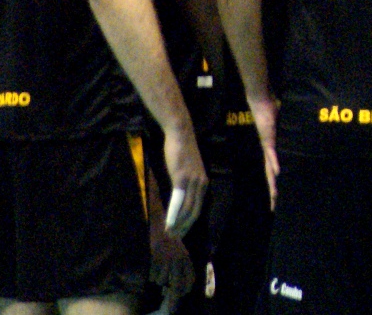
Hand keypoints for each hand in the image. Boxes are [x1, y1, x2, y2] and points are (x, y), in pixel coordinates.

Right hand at [150, 220, 194, 303]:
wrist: (161, 227)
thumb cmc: (170, 241)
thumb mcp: (180, 252)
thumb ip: (181, 267)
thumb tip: (175, 285)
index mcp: (186, 258)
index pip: (190, 279)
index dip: (186, 289)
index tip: (183, 294)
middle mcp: (178, 260)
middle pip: (176, 285)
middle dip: (174, 297)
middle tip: (171, 307)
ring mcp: (166, 260)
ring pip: (161, 281)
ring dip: (158, 280)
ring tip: (158, 272)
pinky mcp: (156, 259)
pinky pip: (152, 275)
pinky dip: (152, 275)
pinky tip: (153, 267)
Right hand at [161, 122, 208, 236]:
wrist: (180, 134)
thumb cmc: (181, 150)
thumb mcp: (187, 170)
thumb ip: (185, 184)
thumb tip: (179, 198)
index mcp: (203, 183)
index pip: (199, 208)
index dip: (190, 222)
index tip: (182, 232)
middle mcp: (201, 184)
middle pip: (195, 212)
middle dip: (185, 227)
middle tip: (175, 237)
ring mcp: (192, 181)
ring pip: (187, 209)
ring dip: (177, 224)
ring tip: (169, 233)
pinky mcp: (182, 178)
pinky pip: (178, 200)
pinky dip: (173, 214)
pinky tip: (168, 223)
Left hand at [250, 93, 280, 208]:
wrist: (260, 100)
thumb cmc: (271, 109)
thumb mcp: (283, 123)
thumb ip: (289, 129)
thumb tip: (302, 129)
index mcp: (271, 150)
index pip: (272, 171)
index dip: (274, 184)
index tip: (277, 198)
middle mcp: (268, 152)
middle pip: (270, 176)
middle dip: (272, 192)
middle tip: (274, 207)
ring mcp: (267, 146)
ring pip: (269, 169)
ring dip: (272, 183)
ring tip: (275, 196)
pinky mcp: (268, 139)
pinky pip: (272, 154)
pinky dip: (275, 163)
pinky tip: (278, 173)